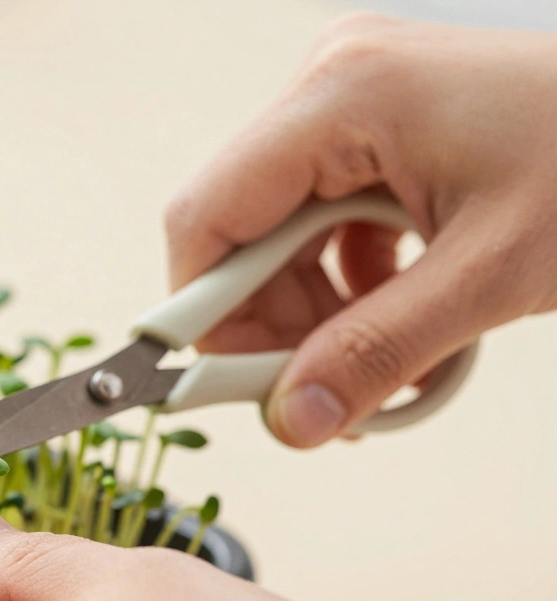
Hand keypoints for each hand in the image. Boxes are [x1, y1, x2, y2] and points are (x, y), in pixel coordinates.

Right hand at [166, 13, 556, 446]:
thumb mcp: (493, 273)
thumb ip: (379, 352)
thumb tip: (294, 419)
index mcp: (341, 96)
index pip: (206, 216)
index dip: (201, 313)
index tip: (227, 389)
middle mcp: (331, 85)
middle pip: (239, 231)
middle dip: (274, 324)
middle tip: (316, 394)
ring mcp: (354, 101)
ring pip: (280, 235)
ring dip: (316, 314)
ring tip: (378, 365)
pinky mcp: (380, 127)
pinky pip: (326, 221)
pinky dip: (350, 284)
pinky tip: (400, 320)